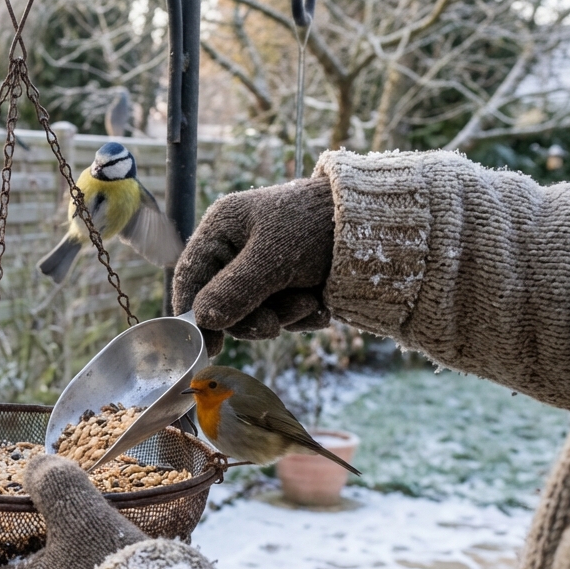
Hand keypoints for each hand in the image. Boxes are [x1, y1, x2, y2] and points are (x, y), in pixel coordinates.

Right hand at [172, 176, 335, 354]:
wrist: (379, 222)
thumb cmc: (316, 225)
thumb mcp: (273, 257)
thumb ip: (234, 290)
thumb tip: (202, 320)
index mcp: (222, 229)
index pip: (190, 275)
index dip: (192, 312)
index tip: (207, 346)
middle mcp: (237, 249)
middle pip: (224, 303)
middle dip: (254, 317)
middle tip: (277, 324)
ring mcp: (265, 268)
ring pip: (256, 313)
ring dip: (285, 316)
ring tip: (311, 302)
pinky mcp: (291, 283)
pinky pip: (283, 313)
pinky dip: (302, 316)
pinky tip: (321, 305)